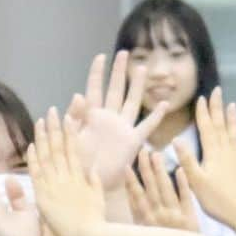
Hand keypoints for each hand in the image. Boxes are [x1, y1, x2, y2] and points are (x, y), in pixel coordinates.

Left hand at [27, 108, 104, 235]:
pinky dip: (34, 159)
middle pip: (59, 148)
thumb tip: (93, 168)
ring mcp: (56, 185)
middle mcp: (68, 177)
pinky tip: (31, 146)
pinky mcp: (45, 196)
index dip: (69, 133)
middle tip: (52, 110)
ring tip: (40, 120)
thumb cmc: (96, 222)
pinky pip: (37, 174)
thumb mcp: (98, 197)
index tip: (67, 118)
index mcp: (80, 177)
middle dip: (55, 128)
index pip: (73, 150)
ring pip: (47, 156)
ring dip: (43, 137)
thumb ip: (94, 182)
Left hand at [64, 52, 170, 189]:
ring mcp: (122, 128)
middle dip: (119, 72)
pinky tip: (163, 103)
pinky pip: (146, 126)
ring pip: (132, 102)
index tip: (101, 56)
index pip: (94, 89)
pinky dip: (156, 116)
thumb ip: (75, 117)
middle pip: (115, 90)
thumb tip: (78, 95)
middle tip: (124, 53)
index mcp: (91, 116)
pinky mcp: (133, 141)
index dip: (97, 73)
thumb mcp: (71, 138)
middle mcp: (109, 119)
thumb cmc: (77, 162)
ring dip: (136, 86)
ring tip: (141, 69)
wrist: (91, 183)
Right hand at [125, 151, 199, 232]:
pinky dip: (182, 184)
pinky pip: (185, 198)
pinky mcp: (190, 218)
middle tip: (143, 151)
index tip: (126, 166)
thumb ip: (137, 214)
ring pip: (165, 190)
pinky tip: (179, 169)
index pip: (136, 196)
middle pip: (150, 189)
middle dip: (145, 169)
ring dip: (160, 171)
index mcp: (145, 221)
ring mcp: (174, 216)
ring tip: (157, 155)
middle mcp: (157, 217)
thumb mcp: (144, 235)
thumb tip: (130, 193)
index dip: (131, 181)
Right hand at [173, 90, 235, 227]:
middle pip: (221, 126)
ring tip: (232, 105)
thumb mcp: (196, 181)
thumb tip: (176, 139)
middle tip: (217, 91)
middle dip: (218, 108)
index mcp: (213, 153)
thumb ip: (187, 159)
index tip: (202, 97)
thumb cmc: (216, 200)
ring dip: (232, 119)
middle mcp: (227, 151)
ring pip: (234, 133)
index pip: (207, 128)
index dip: (203, 113)